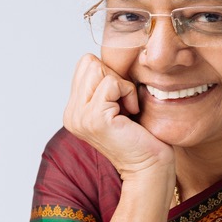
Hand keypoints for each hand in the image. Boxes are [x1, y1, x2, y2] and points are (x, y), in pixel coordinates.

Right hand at [63, 54, 173, 182]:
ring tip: (127, 110)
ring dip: (121, 86)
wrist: (150, 167)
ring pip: (98, 68)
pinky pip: (112, 83)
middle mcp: (71, 114)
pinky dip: (127, 93)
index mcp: (74, 110)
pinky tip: (131, 114)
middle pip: (89, 63)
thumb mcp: (117, 104)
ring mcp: (79, 117)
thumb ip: (105, 84)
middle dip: (114, 78)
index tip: (121, 101)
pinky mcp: (94, 118)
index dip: (109, 75)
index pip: (85, 64)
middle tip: (125, 106)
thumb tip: (108, 55)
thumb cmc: (141, 136)